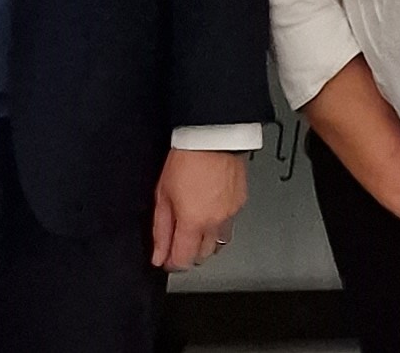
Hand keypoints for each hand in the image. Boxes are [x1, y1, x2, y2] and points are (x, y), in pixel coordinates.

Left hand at [150, 148, 248, 270]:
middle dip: (189, 253)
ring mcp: (231, 214)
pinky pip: (229, 224)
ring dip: (205, 242)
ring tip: (195, 226)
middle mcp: (215, 222)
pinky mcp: (240, 203)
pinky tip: (209, 209)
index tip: (166, 258)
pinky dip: (218, 224)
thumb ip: (161, 230)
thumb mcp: (163, 195)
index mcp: (193, 222)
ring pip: (218, 243)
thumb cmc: (186, 159)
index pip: (183, 260)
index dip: (172, 263)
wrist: (213, 137)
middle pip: (202, 256)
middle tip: (178, 240)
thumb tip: (159, 255)